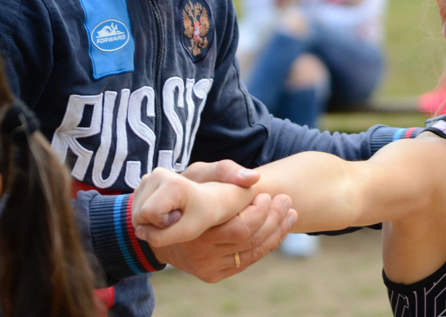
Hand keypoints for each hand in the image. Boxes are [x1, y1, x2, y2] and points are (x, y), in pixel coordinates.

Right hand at [144, 160, 296, 282]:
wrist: (155, 228)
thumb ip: (225, 170)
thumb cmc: (182, 192)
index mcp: (196, 227)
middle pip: (249, 240)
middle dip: (274, 219)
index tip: (266, 195)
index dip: (259, 212)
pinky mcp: (211, 274)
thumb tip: (255, 177)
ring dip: (276, 232)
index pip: (240, 227)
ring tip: (289, 213)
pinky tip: (278, 228)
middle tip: (285, 200)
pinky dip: (266, 245)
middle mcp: (200, 251)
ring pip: (252, 252)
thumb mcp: (196, 174)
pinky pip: (246, 261)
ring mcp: (205, 266)